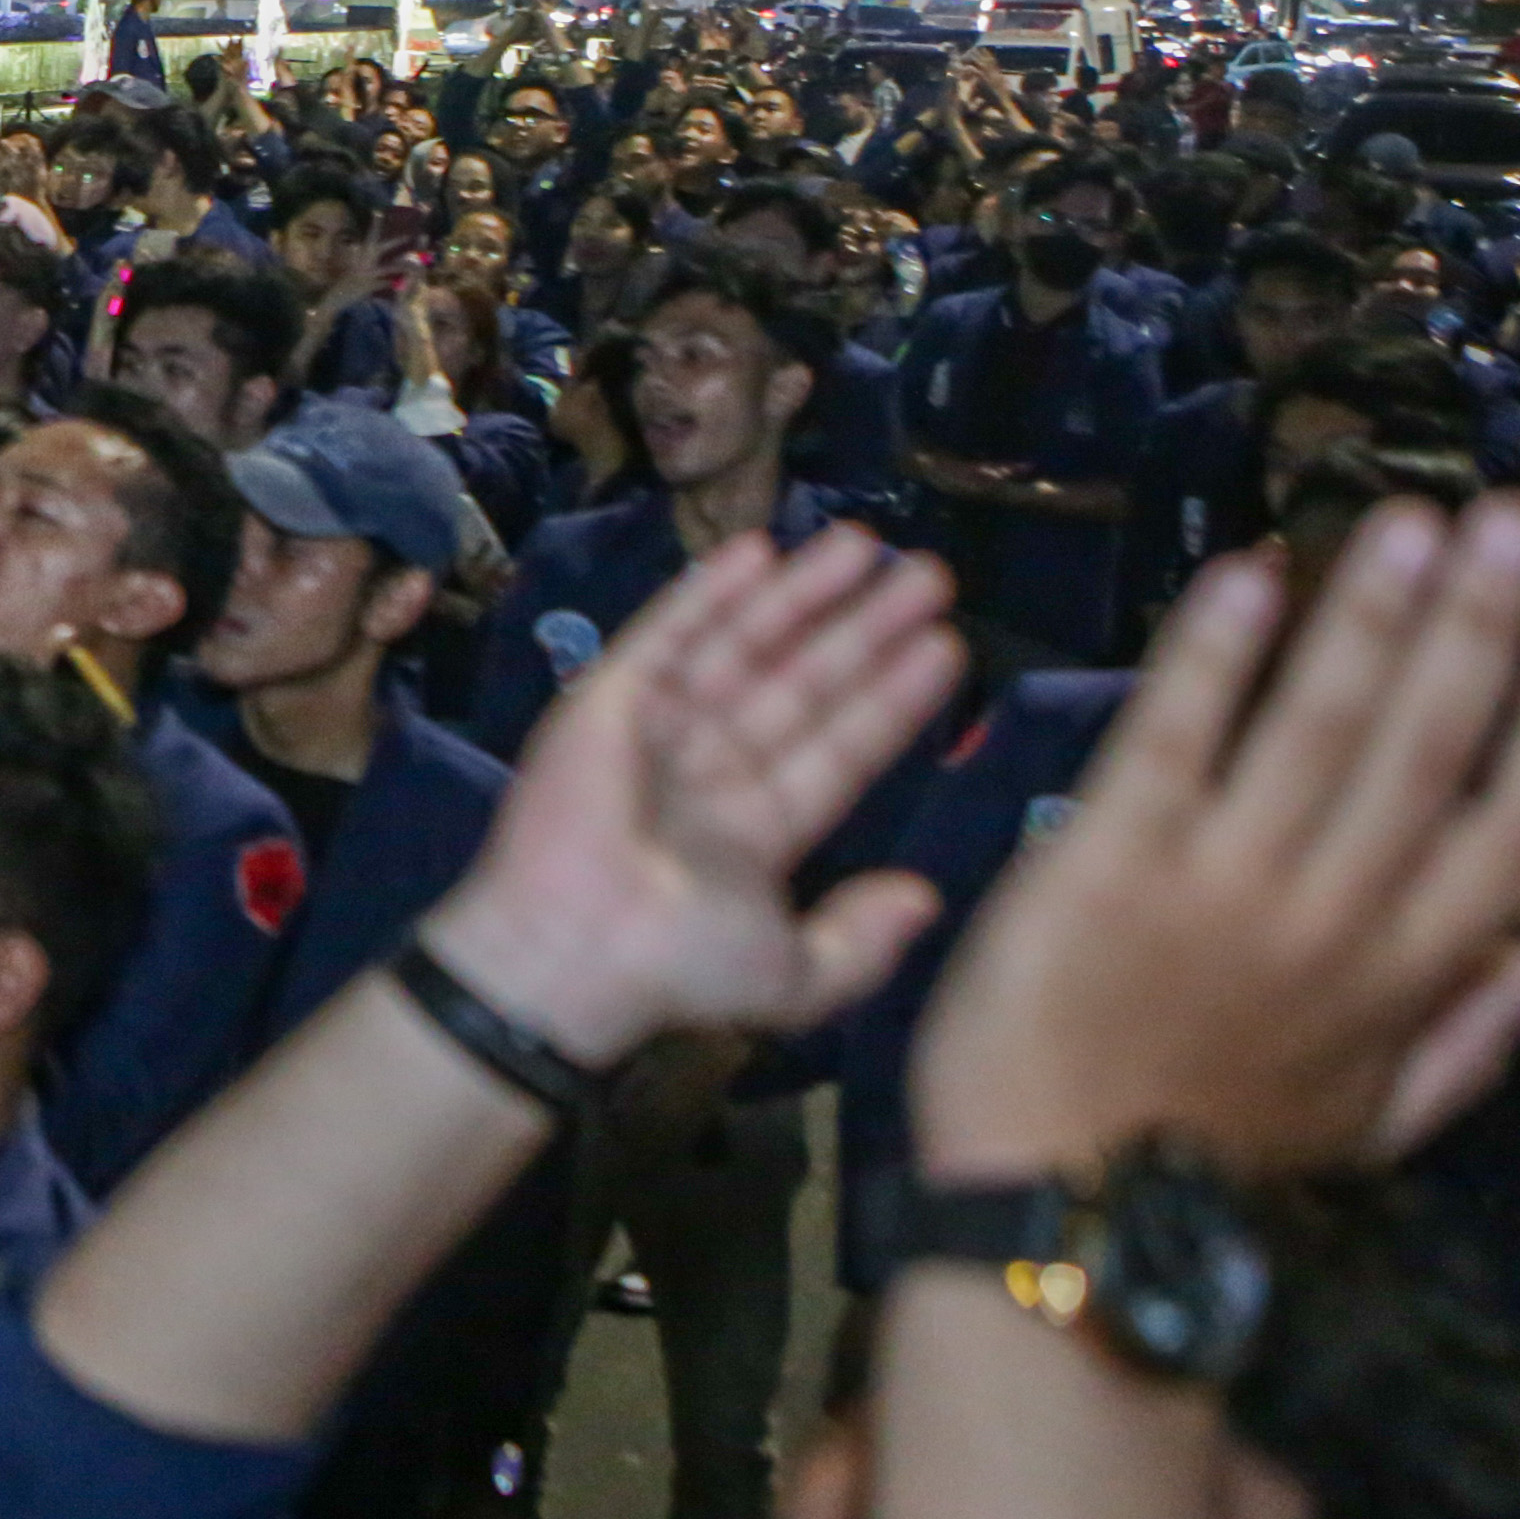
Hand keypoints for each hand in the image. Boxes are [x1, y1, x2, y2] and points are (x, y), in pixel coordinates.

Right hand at [421, 525, 964, 1067]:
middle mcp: (710, 772)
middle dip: (862, 630)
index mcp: (751, 835)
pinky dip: (711, 590)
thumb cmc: (678, 965)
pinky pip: (669, 631)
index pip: (837, 750)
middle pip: (802, 684)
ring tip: (867, 542)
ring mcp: (659, 729)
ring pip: (746, 645)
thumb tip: (924, 898)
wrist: (573, 950)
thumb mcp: (793, 977)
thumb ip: (862, 941)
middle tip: (927, 574)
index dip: (890, 700)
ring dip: (803, 592)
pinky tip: (763, 549)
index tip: (946, 646)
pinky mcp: (609, 696)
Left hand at [911, 497, 1519, 1180]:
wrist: (1053, 1203)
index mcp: (1403, 977)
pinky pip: (1174, 737)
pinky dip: (1212, 655)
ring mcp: (1221, 881)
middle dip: (1477, 627)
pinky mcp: (1108, 859)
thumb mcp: (1366, 1130)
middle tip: (1509, 522)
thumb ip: (1464, 1047)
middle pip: (1429, 748)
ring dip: (1369, 613)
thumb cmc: (1207, 1157)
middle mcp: (1331, 916)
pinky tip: (1251, 577)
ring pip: (1319, 724)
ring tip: (1407, 521)